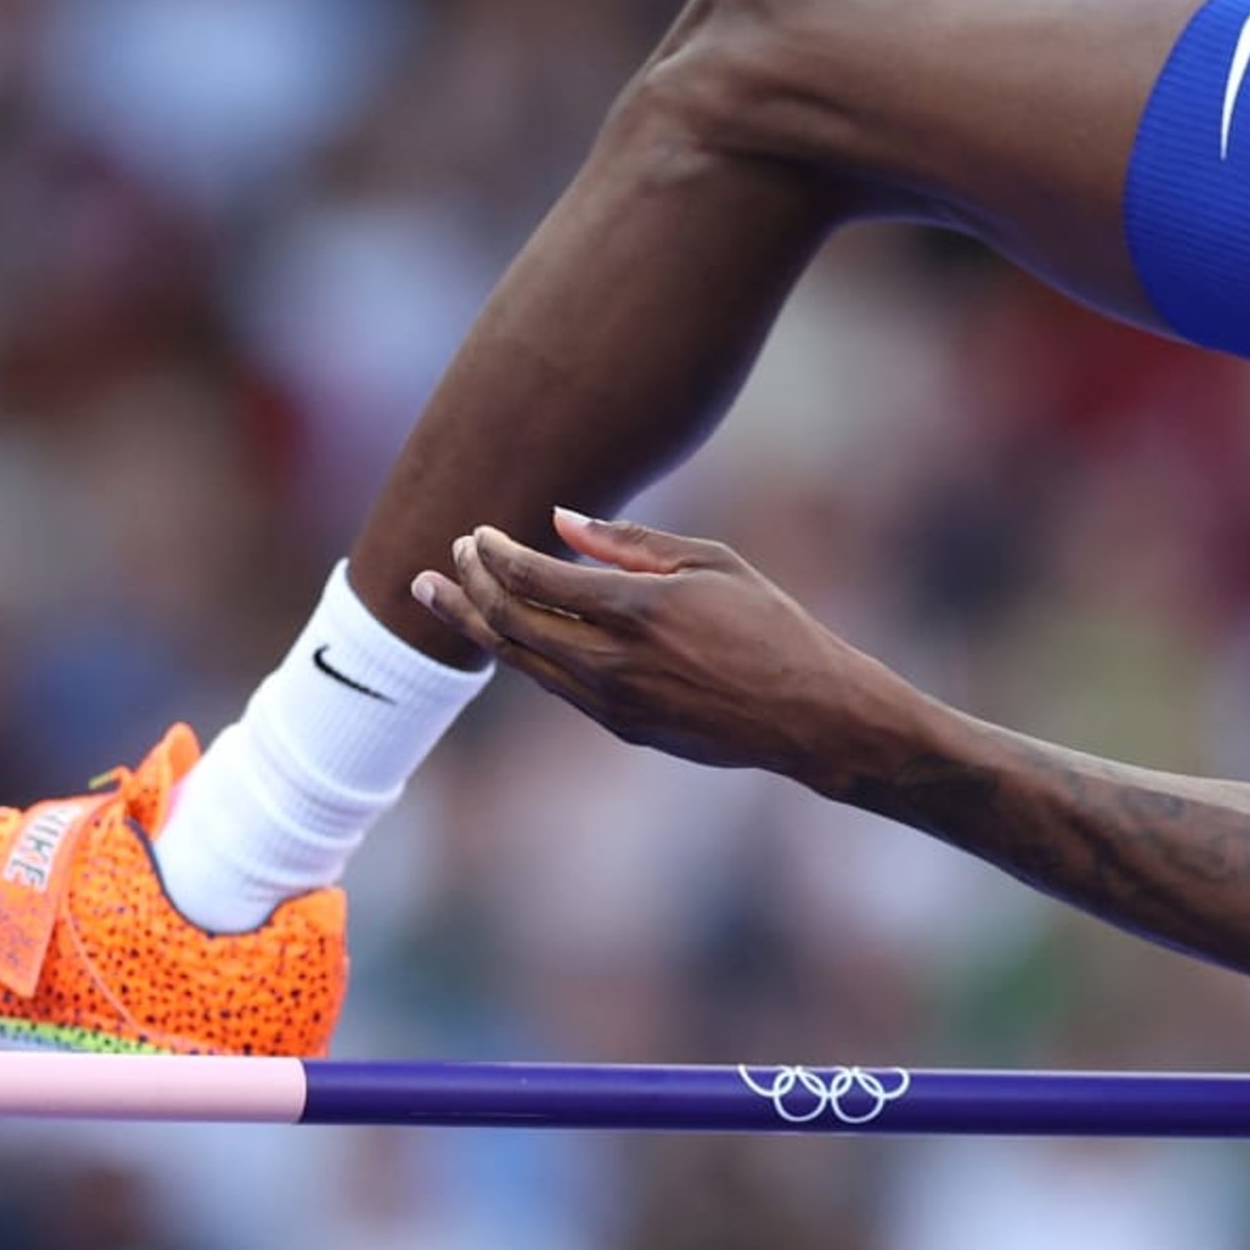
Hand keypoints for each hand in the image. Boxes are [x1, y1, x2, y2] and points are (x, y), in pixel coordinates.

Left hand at [415, 510, 914, 778]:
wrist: (809, 715)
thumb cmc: (771, 625)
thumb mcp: (710, 563)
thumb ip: (629, 543)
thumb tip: (561, 522)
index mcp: (636, 609)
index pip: (534, 577)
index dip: (494, 553)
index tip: (477, 534)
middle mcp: (612, 662)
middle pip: (510, 622)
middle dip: (468, 586)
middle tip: (442, 562)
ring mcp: (613, 703)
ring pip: (521, 661)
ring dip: (476, 626)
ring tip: (440, 598)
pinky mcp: (622, 728)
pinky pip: (556, 685)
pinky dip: (523, 654)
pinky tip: (510, 634)